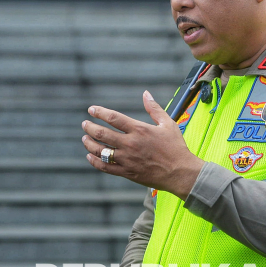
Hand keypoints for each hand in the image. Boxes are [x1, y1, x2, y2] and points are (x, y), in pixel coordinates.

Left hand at [81, 91, 203, 199]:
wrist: (181, 172)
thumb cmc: (176, 147)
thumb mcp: (168, 124)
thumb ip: (154, 108)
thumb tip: (146, 93)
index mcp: (139, 130)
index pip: (113, 118)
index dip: (100, 112)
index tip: (91, 109)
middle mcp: (130, 144)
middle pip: (102, 133)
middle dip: (90, 127)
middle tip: (84, 124)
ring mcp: (127, 159)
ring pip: (100, 150)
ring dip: (89, 143)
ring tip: (85, 138)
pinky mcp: (127, 172)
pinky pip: (105, 167)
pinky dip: (94, 161)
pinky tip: (90, 156)